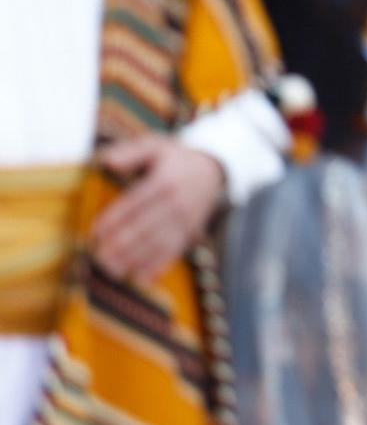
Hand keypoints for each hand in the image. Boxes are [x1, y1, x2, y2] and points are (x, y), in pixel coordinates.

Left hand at [93, 136, 226, 283]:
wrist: (214, 170)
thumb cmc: (176, 159)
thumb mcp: (156, 146)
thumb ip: (131, 152)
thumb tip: (107, 161)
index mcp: (164, 181)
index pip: (134, 204)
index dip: (113, 220)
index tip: (94, 233)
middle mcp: (177, 202)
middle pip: (144, 228)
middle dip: (120, 245)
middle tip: (98, 256)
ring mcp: (186, 219)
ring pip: (157, 244)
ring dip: (134, 259)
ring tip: (111, 269)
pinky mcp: (191, 232)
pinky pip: (173, 252)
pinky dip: (157, 267)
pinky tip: (139, 278)